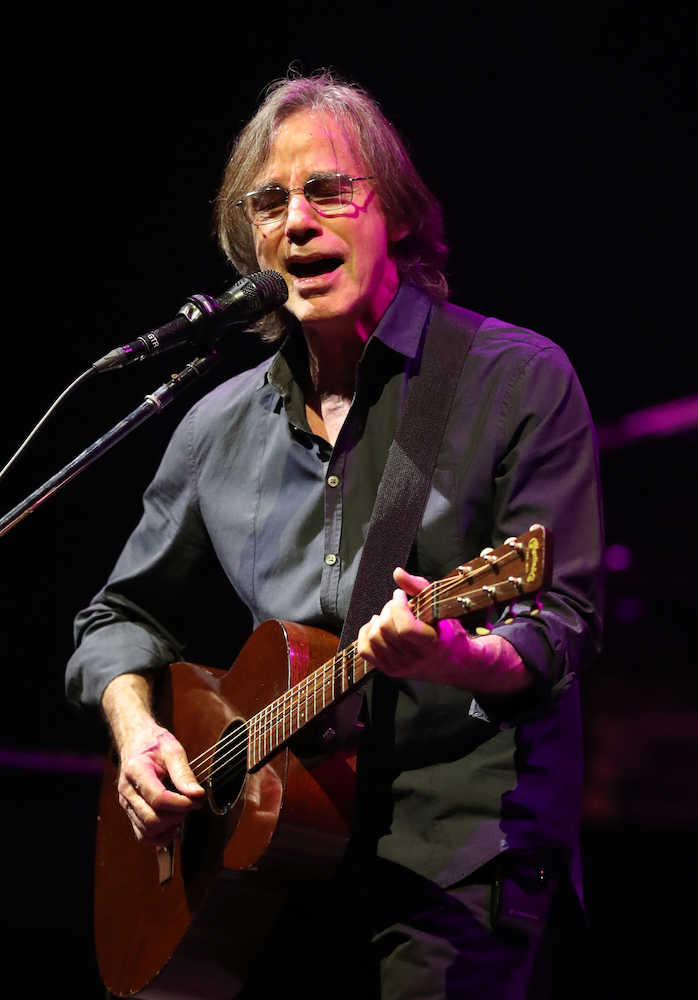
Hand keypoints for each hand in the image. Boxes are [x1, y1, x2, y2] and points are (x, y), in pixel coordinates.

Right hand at [102, 672, 204, 845]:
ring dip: (169, 828)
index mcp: (136, 770)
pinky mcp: (131, 812)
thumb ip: (184, 772)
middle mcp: (127, 791)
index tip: (198, 799)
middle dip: (177, 817)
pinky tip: (174, 827)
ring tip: (183, 813)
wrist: (136, 742)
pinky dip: (160, 837)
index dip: (181, 803)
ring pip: (146, 831)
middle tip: (192, 805)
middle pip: (151, 819)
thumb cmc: (155, 743)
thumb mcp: (172, 749)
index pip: (158, 798)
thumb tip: (198, 795)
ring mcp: (127, 804)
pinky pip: (142, 835)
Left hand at [357, 568, 531, 693]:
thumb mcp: (439, 607)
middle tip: (398, 604)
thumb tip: (397, 572)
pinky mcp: (389, 670)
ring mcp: (400, 667)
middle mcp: (415, 660)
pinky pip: (365, 650)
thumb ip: (418, 587)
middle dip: (389, 609)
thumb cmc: (447, 631)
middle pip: (386, 629)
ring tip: (390, 615)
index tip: (400, 594)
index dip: (398, 606)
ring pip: (374, 637)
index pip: (406, 628)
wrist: (452, 663)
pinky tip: (377, 625)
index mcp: (432, 645)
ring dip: (378, 620)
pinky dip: (366, 633)